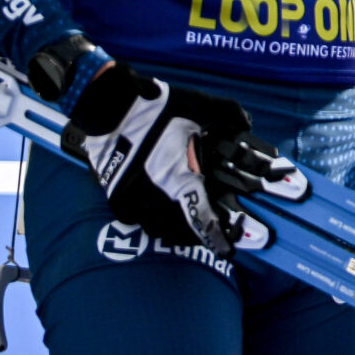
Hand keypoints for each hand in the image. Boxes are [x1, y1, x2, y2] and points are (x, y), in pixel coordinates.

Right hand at [62, 65, 257, 253]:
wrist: (108, 105)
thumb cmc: (154, 108)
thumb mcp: (200, 106)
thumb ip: (229, 115)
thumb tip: (246, 123)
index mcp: (178, 179)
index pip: (202, 219)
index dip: (217, 237)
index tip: (228, 249)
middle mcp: (154, 197)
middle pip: (180, 231)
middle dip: (197, 234)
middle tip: (210, 228)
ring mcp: (131, 200)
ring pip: (157, 228)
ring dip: (175, 228)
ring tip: (188, 219)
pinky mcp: (115, 197)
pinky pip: (137, 219)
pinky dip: (152, 219)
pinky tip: (162, 207)